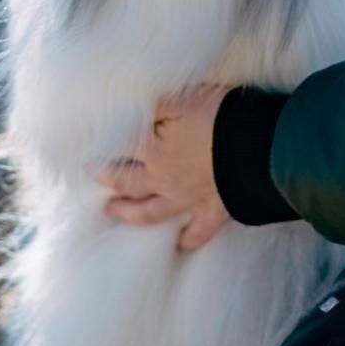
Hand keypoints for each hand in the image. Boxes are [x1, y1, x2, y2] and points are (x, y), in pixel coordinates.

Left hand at [99, 86, 229, 251]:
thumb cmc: (221, 117)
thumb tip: (125, 105)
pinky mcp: (213, 210)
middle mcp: (163, 178)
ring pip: (151, 212)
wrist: (260, 148)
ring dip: (130, 214)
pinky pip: (198, 232)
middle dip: (106, 180)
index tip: (84, 147)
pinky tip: (179, 247)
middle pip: (127, 183)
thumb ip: (153, 103)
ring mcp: (187, 198)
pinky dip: (188, 240)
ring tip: (113, 212)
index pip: (117, 148)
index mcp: (153, 149)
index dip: (99, 146)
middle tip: (92, 177)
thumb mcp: (183, 98)